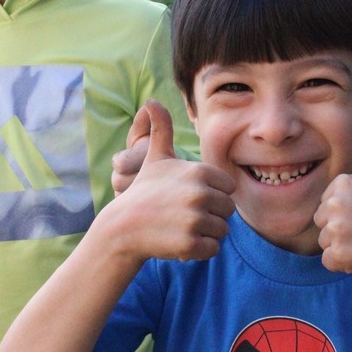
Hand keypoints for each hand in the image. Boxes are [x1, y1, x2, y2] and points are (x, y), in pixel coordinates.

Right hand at [110, 100, 234, 262]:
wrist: (123, 227)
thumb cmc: (144, 191)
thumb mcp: (155, 158)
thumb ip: (161, 129)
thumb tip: (151, 100)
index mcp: (199, 171)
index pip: (229, 188)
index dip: (212, 194)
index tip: (190, 196)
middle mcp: (200, 193)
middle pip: (228, 210)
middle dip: (210, 215)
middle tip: (184, 215)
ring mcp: (194, 219)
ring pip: (222, 231)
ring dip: (206, 233)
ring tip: (181, 227)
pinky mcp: (189, 244)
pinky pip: (212, 249)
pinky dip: (199, 250)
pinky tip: (181, 242)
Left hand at [315, 115, 351, 277]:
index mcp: (342, 182)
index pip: (328, 202)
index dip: (348, 212)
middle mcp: (334, 202)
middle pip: (323, 221)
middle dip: (343, 229)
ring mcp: (335, 229)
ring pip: (325, 242)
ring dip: (344, 247)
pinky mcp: (338, 253)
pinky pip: (329, 261)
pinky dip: (344, 263)